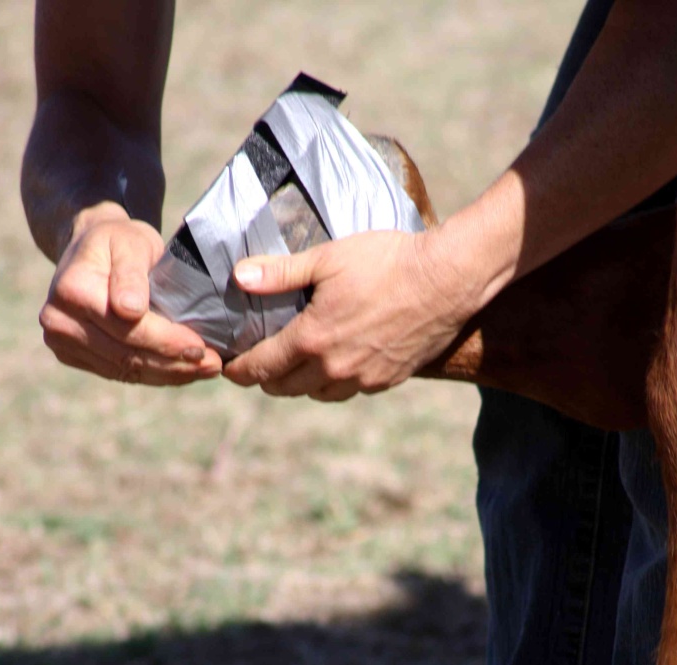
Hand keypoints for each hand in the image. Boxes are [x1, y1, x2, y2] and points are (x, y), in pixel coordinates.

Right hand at [39, 202, 221, 384]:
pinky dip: (155, 375)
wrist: (91, 248)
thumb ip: (131, 274)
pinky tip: (182, 372)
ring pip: (125, 369)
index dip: (167, 341)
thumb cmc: (119, 241)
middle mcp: (59, 321)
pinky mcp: (73, 357)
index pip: (127, 328)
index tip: (202, 347)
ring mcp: (62, 343)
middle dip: (174, 363)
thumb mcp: (131, 242)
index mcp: (72, 290)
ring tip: (205, 371)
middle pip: (126, 354)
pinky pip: (120, 373)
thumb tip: (130, 311)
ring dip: (169, 374)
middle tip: (212, 366)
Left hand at [223, 230, 465, 401]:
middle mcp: (333, 368)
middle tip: (259, 364)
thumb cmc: (388, 261)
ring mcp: (362, 379)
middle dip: (267, 378)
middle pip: (285, 388)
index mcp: (311, 340)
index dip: (240, 370)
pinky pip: (349, 391)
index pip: (262, 367)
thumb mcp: (328, 258)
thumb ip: (281, 273)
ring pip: (317, 394)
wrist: (447, 281)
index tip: (230, 368)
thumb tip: (239, 277)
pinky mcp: (387, 381)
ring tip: (296, 366)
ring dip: (301, 384)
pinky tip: (336, 365)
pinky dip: (335, 382)